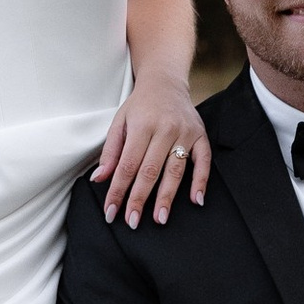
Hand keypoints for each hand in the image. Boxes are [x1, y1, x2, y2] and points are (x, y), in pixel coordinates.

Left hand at [91, 67, 211, 226]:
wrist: (165, 82)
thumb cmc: (140, 106)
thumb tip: (99, 179)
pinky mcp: (201, 135)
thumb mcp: (119, 122)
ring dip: (167, 197)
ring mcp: (185, 133)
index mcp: (142, 125)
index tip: (112, 211)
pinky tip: (196, 200)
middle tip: (133, 221)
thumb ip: (110, 152)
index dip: (119, 190)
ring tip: (160, 218)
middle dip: (140, 199)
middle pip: (151, 171)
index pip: (128, 165)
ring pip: (176, 170)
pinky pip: (204, 161)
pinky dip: (201, 181)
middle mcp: (165, 129)